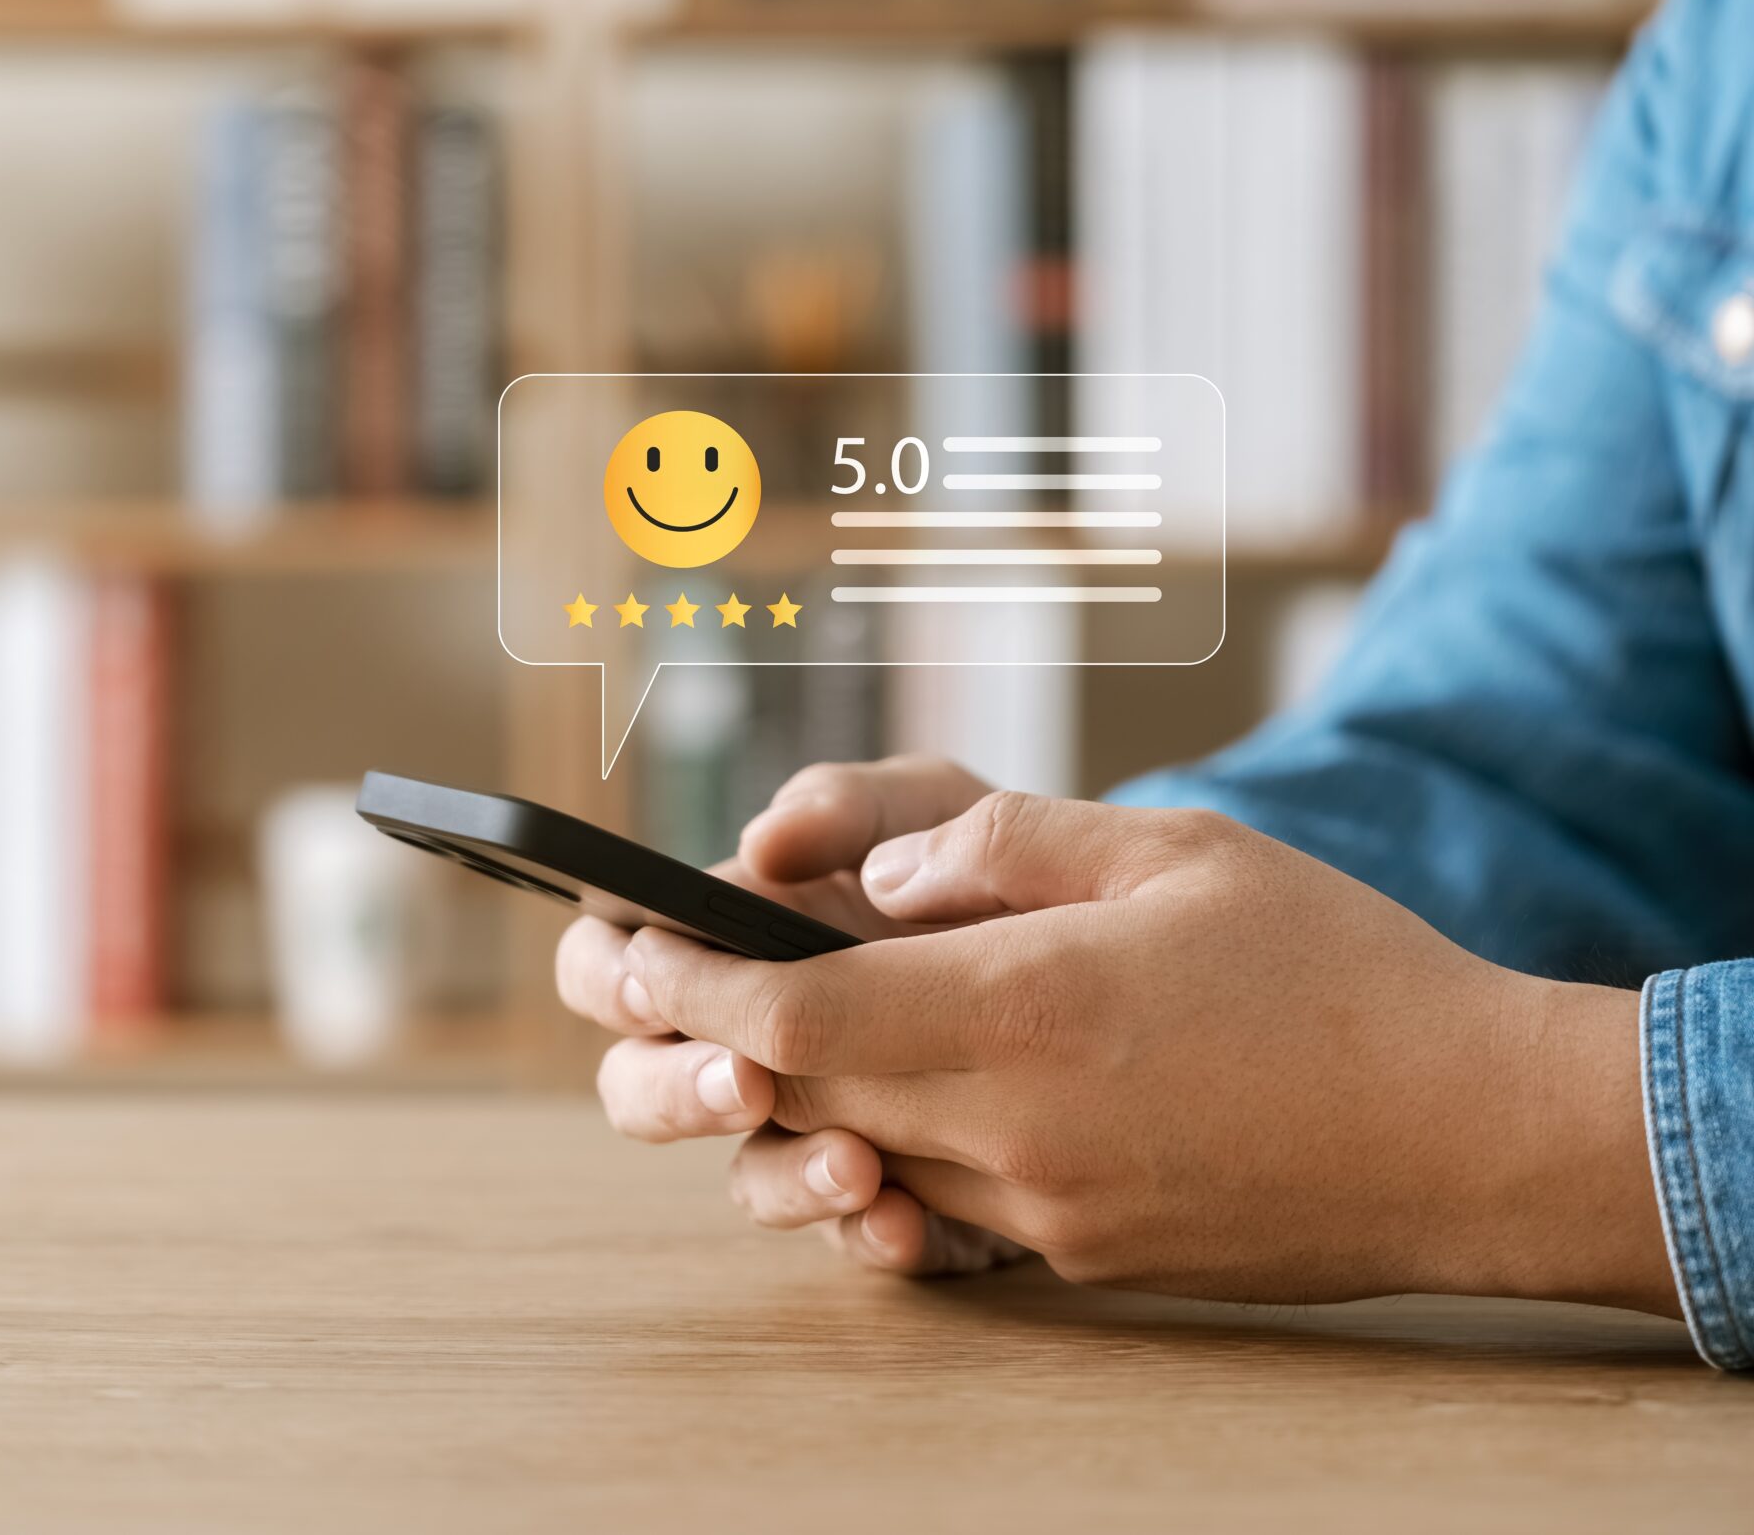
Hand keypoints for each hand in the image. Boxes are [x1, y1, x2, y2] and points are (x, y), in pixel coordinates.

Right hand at [556, 757, 1023, 1273]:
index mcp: (727, 945)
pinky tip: (905, 1221)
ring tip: (855, 1164)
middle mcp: (753, 1046)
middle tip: (746, 1082)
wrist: (1124, 962)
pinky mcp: (900, 1198)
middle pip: (641, 1088)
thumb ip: (850, 804)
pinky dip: (870, 1235)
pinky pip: (853, 1238)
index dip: (613, 978)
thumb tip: (764, 842)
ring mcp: (818, 1128)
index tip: (657, 979)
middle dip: (675, 1093)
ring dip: (783, 1176)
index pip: (610, 963)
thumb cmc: (992, 868)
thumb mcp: (932, 807)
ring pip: (746, 1178)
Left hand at [624, 791, 1681, 1313]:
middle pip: (794, 1091)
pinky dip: (890, 1156)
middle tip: (650, 977)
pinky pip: (939, 1213)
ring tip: (776, 1024)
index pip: (789, 1010)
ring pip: (852, 1158)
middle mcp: (1012, 1128)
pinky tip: (908, 1104)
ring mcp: (1042, 1211)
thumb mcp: (1171, 846)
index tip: (626, 941)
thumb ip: (1002, 843)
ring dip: (795, 1098)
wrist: (1475, 1134)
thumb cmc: (1334, 966)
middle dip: (704, 1036)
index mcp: (1023, 1012)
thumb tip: (874, 870)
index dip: (686, 978)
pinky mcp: (1080, 1259)